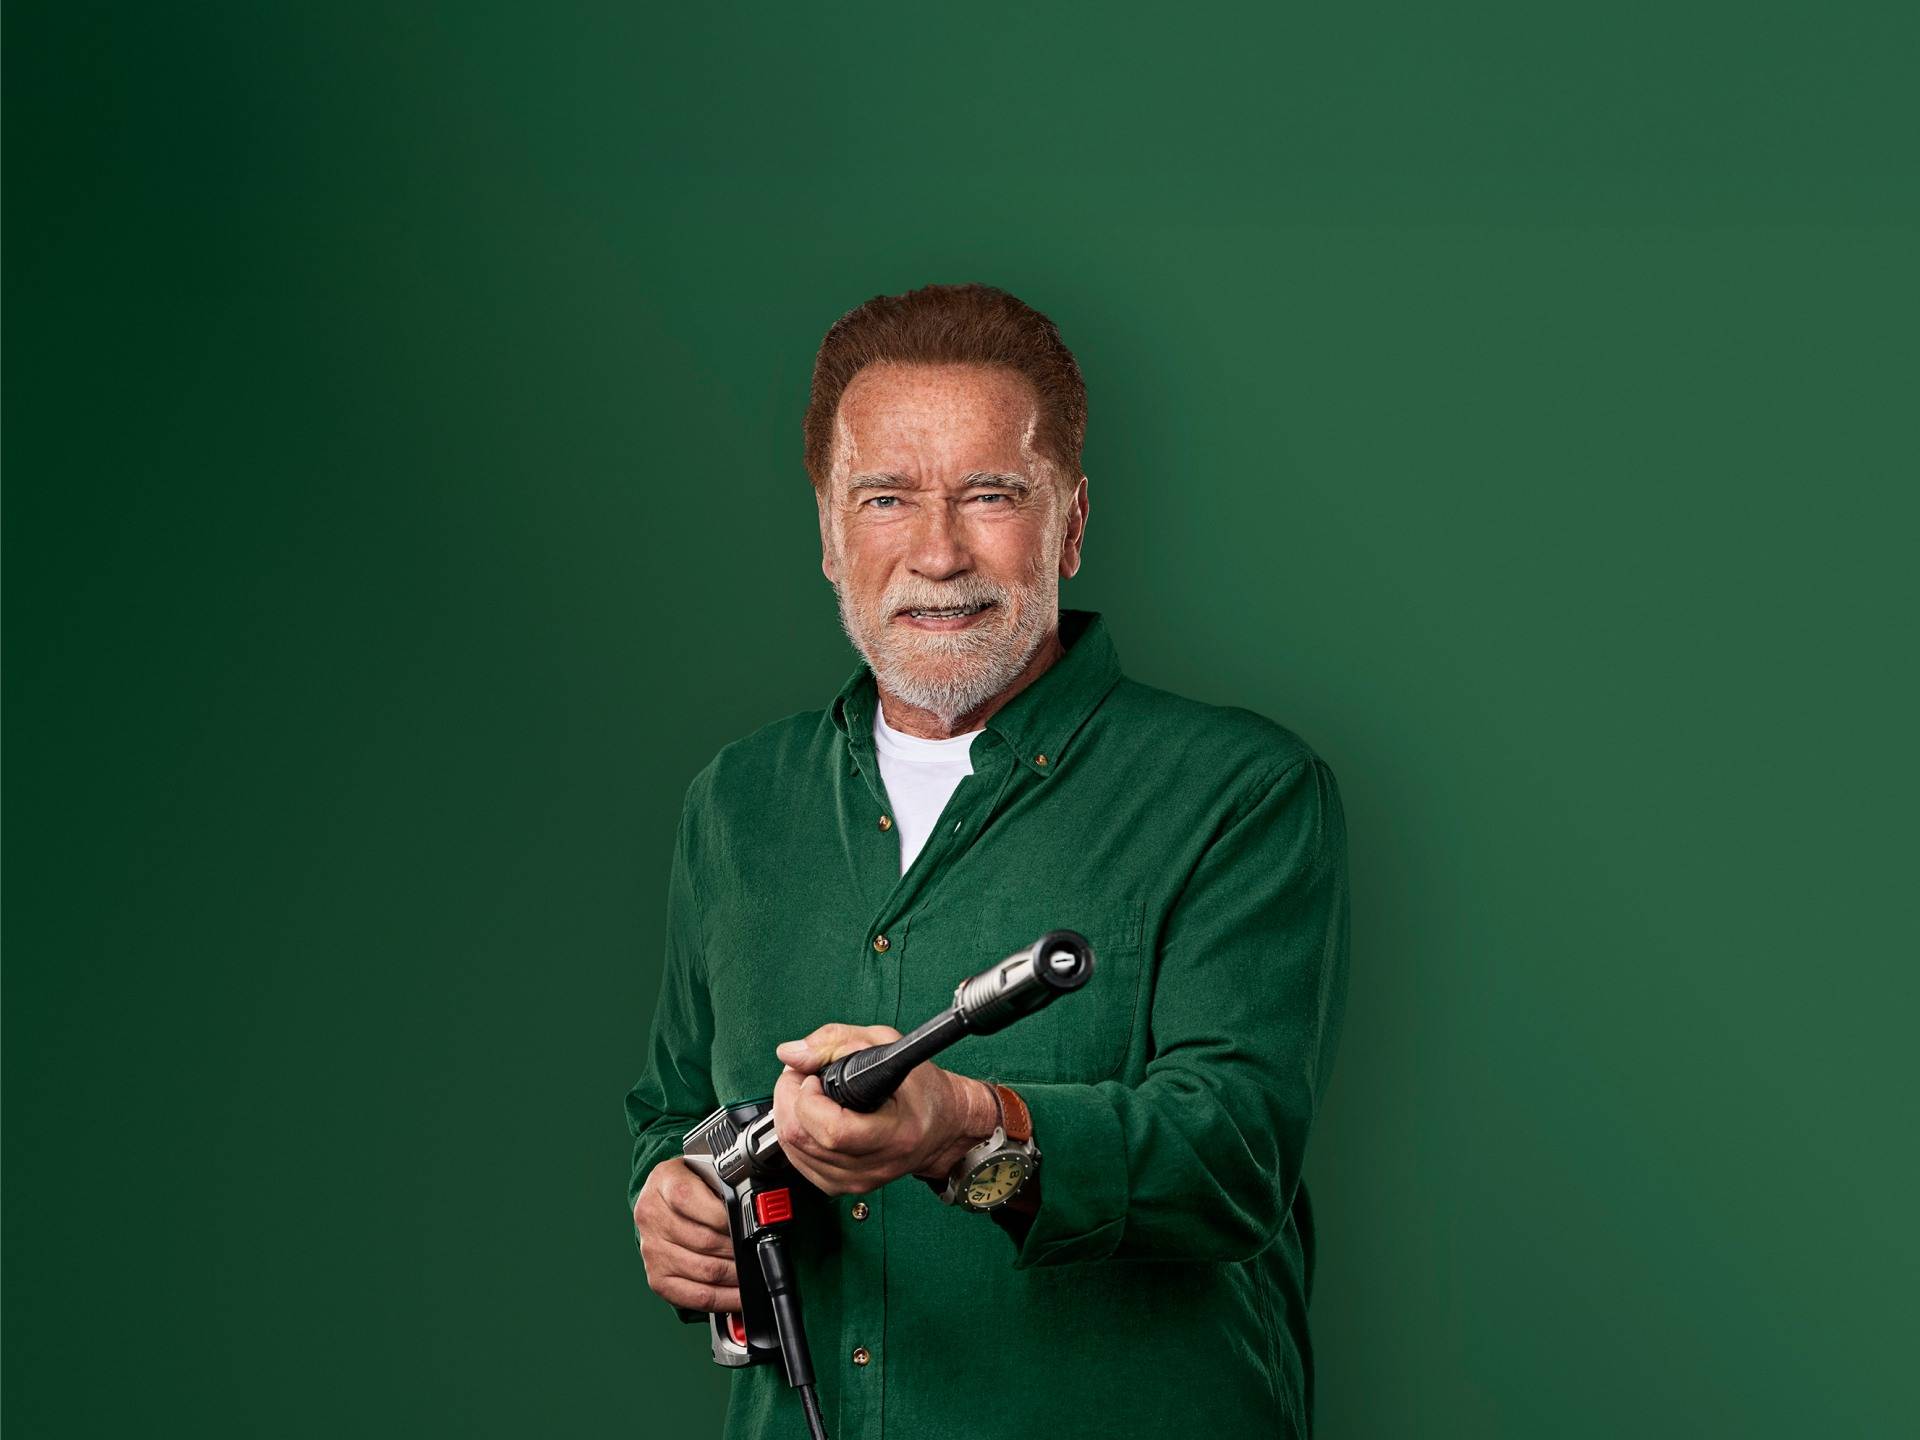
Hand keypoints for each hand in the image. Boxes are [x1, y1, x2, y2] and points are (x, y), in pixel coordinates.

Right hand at [633, 1157, 740, 1314]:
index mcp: (665, 1182)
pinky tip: (738, 1294)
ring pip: (704, 1270)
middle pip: (705, 1241)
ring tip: (752, 1270)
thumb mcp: (703, 1169)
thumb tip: (753, 1210)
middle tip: (757, 1251)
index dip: (727, 1217)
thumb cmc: (689, 1184)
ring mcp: (652, 1250)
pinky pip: (693, 1296)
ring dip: (734, 1274)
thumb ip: (725, 1183)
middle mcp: (652, 1217)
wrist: (659, 1197)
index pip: (695, 1202)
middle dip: (738, 1249)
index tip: (747, 1224)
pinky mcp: (656, 1277)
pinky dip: (722, 1298)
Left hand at [771, 1022, 996, 1195]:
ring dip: (788, 1113)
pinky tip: (808, 1116)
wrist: (942, 1127)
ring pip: (794, 1150)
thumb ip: (836, 1041)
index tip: (814, 1076)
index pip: (834, 1131)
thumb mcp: (886, 1046)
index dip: (810, 1099)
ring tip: (806, 1091)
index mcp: (894, 1134)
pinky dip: (794, 1133)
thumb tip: (790, 1054)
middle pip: (803, 1139)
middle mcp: (874, 1166)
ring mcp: (856, 1181)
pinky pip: (798, 1162)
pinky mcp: (841, 1186)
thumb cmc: (921, 1088)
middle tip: (801, 1075)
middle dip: (789, 1098)